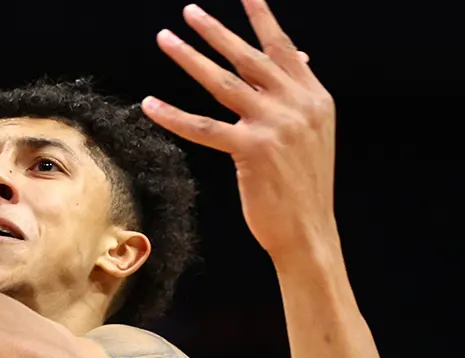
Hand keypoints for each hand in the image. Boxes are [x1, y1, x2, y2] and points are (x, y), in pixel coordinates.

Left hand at [142, 0, 337, 262]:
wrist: (309, 229)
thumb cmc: (304, 183)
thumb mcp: (313, 131)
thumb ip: (300, 94)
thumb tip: (298, 58)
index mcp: (314, 96)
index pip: (282, 48)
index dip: (262, 18)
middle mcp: (297, 104)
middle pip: (248, 57)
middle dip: (216, 30)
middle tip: (189, 10)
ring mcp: (276, 125)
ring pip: (222, 82)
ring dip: (189, 57)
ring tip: (165, 38)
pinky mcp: (252, 150)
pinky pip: (204, 127)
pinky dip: (174, 115)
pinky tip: (150, 104)